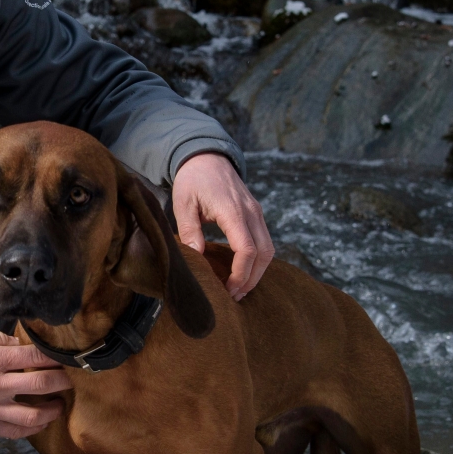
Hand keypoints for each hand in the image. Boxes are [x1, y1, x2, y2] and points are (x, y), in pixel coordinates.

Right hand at [0, 323, 72, 437]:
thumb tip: (21, 345)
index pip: (36, 357)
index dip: (55, 357)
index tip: (65, 357)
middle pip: (43, 384)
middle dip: (63, 381)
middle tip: (69, 379)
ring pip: (34, 416)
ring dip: (53, 410)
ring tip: (59, 404)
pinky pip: (16, 432)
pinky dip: (33, 428)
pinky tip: (40, 422)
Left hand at [171, 151, 272, 300]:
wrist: (206, 157)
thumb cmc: (192, 180)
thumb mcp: (183, 203)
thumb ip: (189, 231)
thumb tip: (196, 259)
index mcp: (233, 210)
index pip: (247, 249)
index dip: (240, 273)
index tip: (228, 289)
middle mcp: (251, 212)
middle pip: (264, 253)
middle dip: (252, 278)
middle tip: (235, 296)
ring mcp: (257, 212)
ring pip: (269, 249)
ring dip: (258, 271)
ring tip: (240, 289)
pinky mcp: (256, 214)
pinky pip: (265, 241)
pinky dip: (258, 259)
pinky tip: (244, 271)